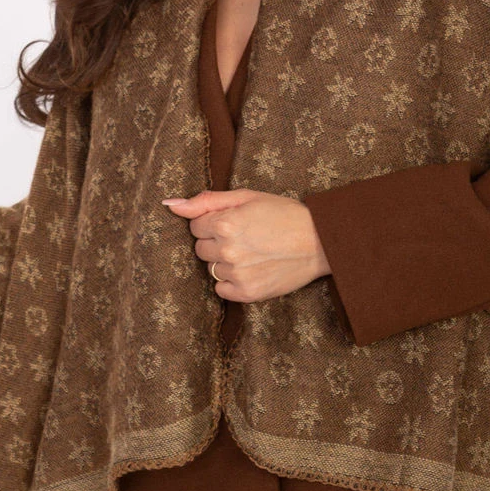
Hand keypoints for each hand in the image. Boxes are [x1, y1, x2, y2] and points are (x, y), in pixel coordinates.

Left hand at [161, 189, 330, 301]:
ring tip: (253, 252)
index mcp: (224, 223)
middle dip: (216, 242)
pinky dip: (232, 281)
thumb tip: (170, 205)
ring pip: (211, 269)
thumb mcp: (246, 197)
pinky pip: (221, 289)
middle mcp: (228, 250)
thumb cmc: (284, 214)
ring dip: (226, 262)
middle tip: (245, 237)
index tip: (236, 222)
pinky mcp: (247, 293)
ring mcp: (237, 274)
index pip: (195, 226)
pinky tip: (252, 269)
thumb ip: (206, 201)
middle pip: (200, 249)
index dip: (214, 222)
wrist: (320, 242)